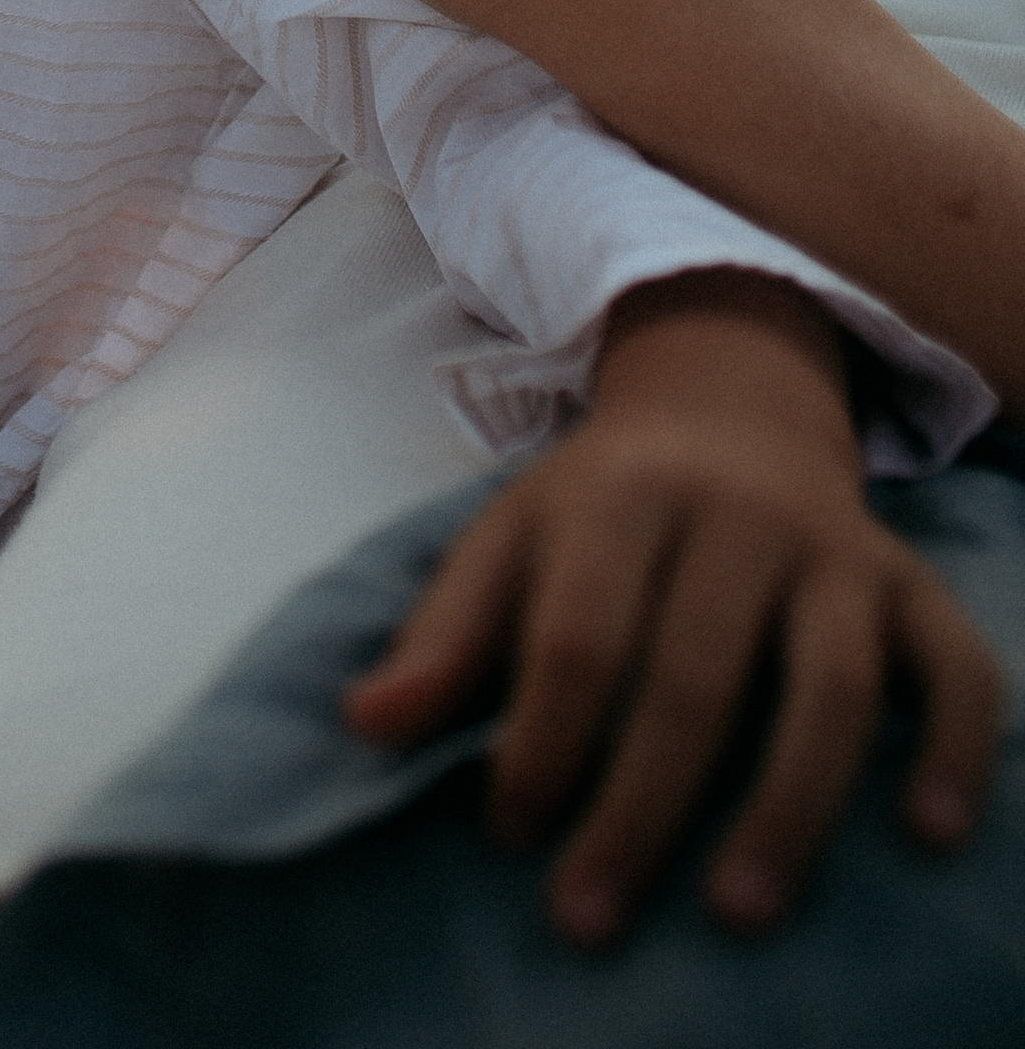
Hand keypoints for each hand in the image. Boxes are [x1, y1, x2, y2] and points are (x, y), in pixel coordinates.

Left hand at [346, 273, 1001, 942]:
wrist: (729, 403)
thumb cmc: (604, 508)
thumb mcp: (512, 537)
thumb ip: (446, 634)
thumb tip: (364, 725)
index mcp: (622, 496)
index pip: (579, 633)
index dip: (540, 741)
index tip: (509, 834)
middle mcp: (736, 514)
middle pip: (694, 673)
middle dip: (639, 805)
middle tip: (590, 915)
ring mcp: (833, 549)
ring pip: (830, 684)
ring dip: (788, 804)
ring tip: (736, 911)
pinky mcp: (910, 582)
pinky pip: (956, 663)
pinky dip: (955, 747)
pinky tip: (928, 833)